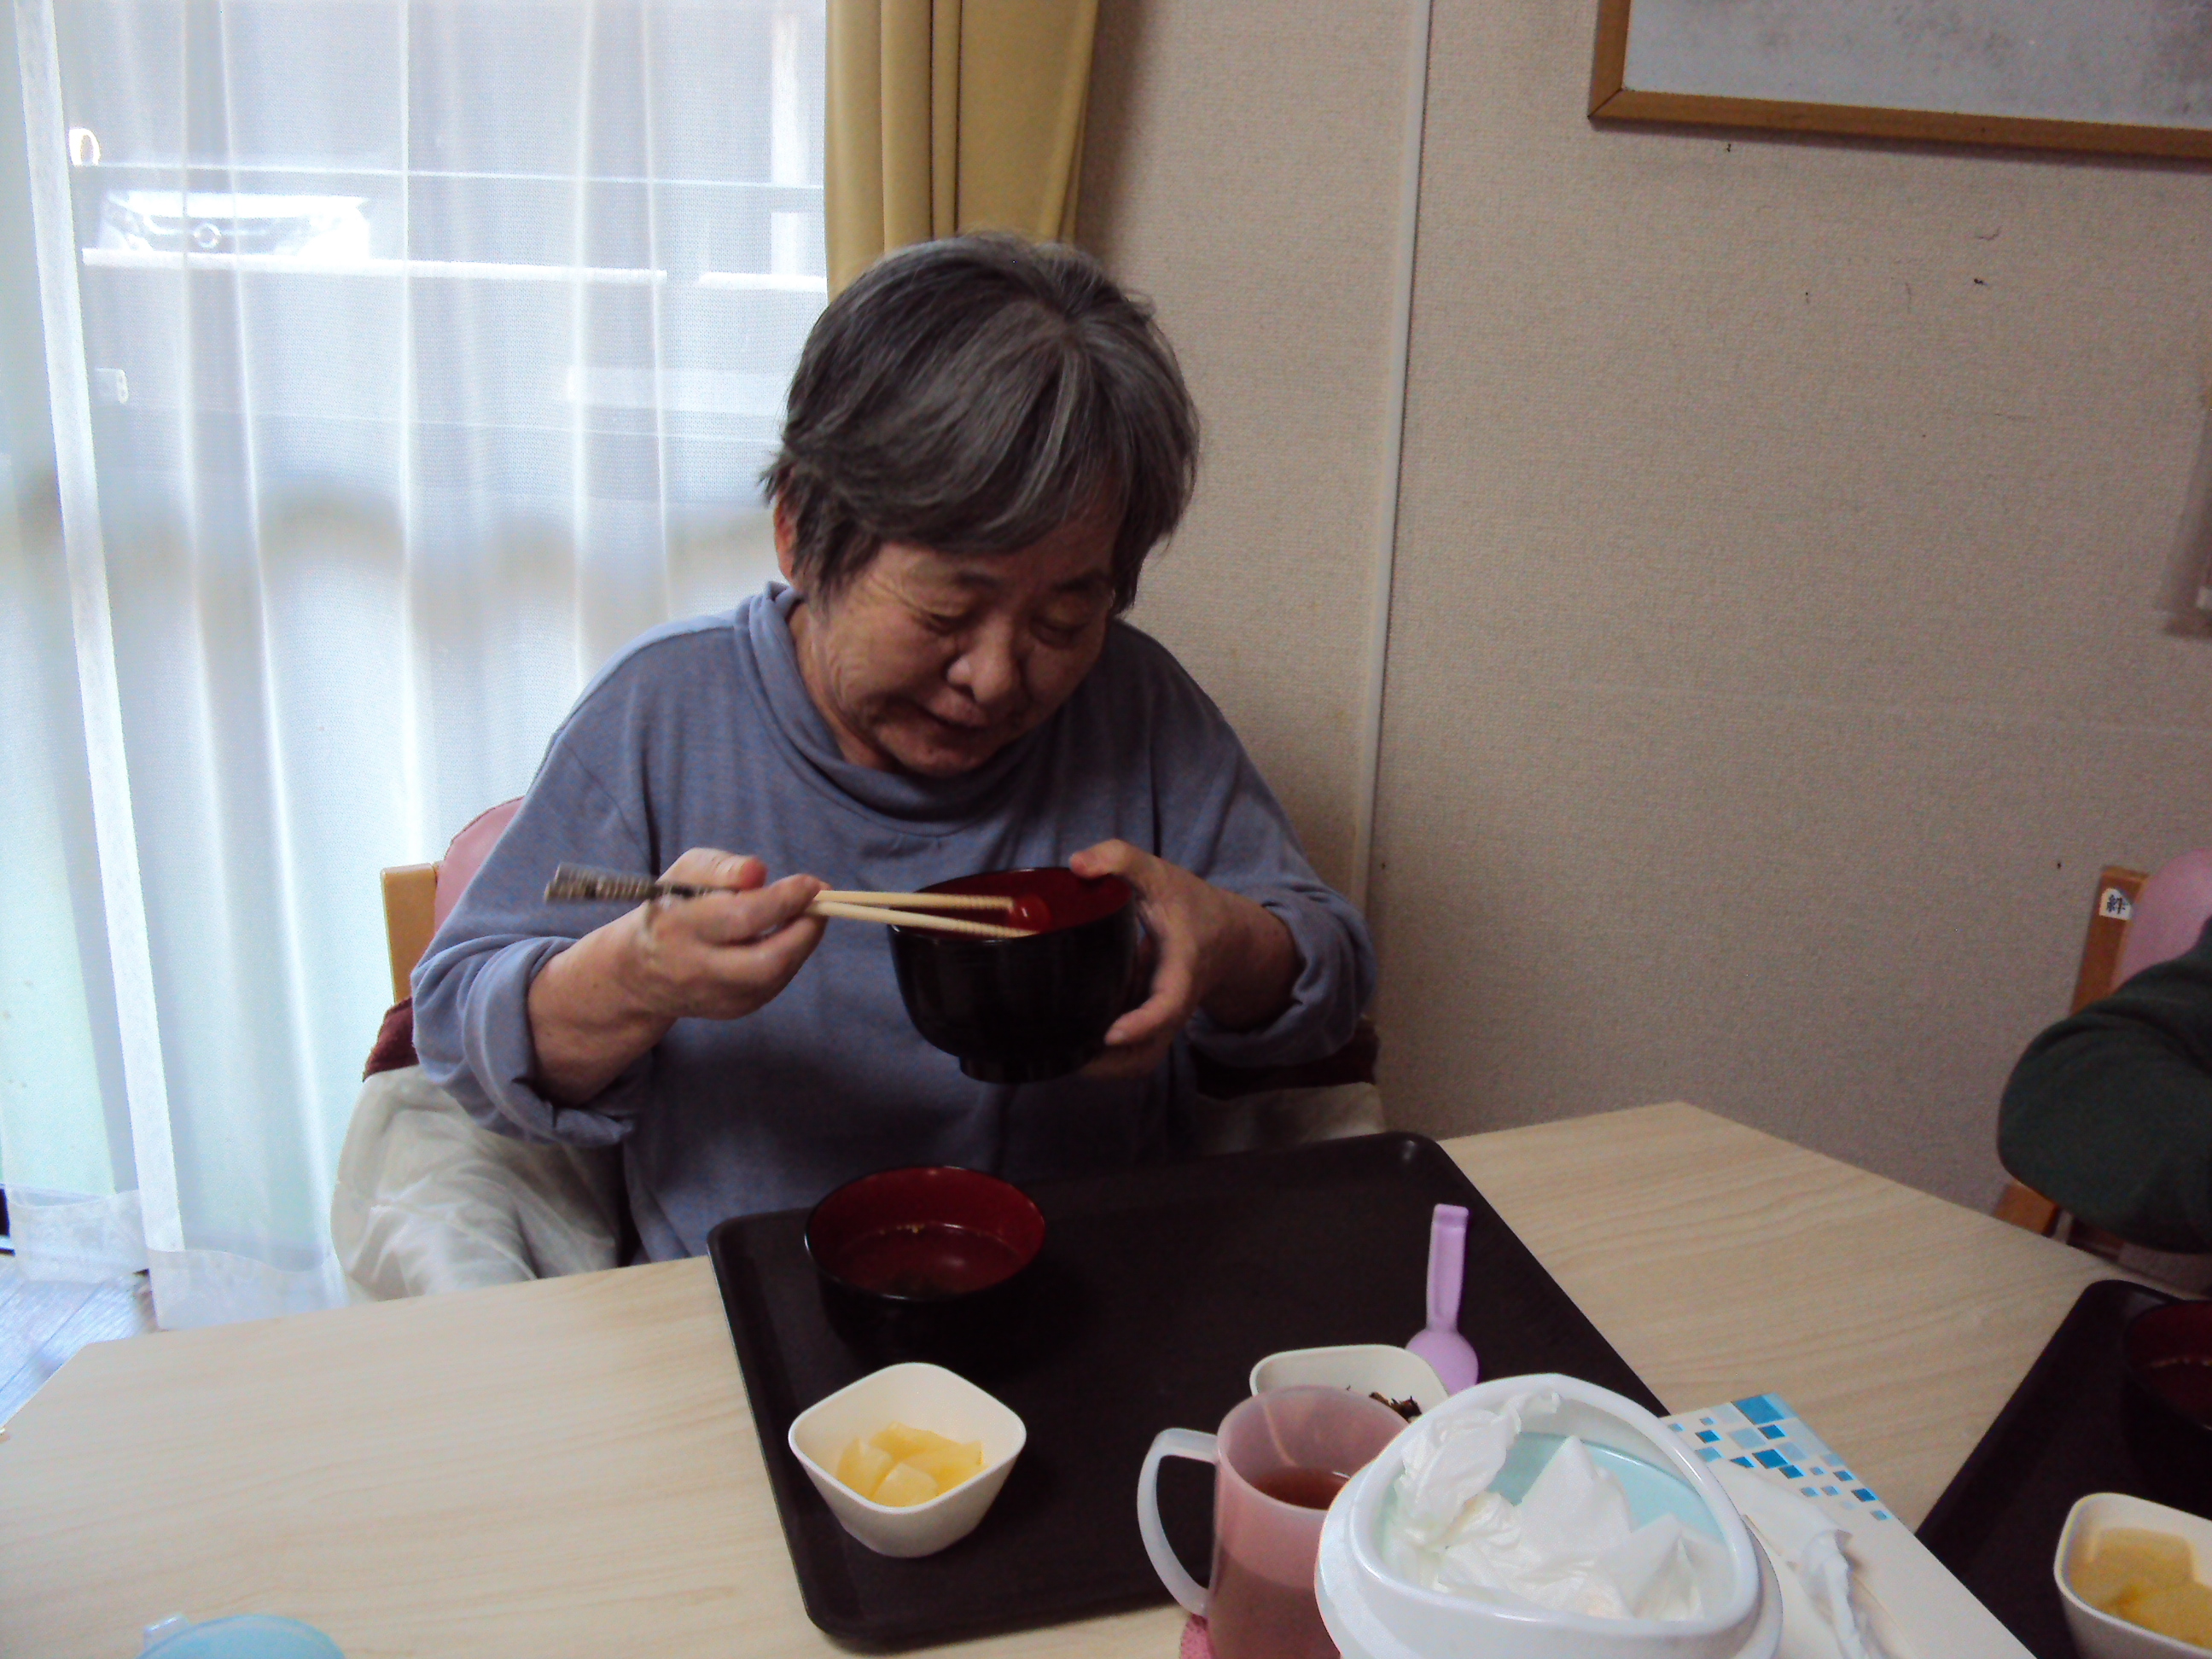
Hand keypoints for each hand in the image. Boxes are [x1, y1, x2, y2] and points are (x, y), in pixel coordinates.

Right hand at [621, 848, 827, 1020]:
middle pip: (766, 962)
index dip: (785, 899)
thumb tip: (758, 871)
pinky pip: (774, 985)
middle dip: (805, 931)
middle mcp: (695, 969)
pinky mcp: (732, 1011)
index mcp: (678, 927)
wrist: (642, 970)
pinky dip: (790, 958)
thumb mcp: (685, 873)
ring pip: (776, 977)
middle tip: (821, 903)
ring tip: (807, 914)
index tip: (811, 883)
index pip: (742, 917)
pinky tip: (789, 936)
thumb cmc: (671, 908)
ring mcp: (715, 997)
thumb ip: (720, 867)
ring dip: (802, 943)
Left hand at [1069, 841, 1299, 1079]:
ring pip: (1139, 1061)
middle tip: (1067, 1058)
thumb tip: (1078, 865)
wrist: (1225, 935)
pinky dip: (1103, 1059)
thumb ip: (1121, 858)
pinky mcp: (1150, 1025)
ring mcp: (1163, 1021)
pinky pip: (1131, 1054)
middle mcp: (1174, 1005)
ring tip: (1059, 1057)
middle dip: (1111, 1066)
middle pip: (1148, 1053)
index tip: (1112, 1034)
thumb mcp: (1160, 873)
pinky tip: (1069, 1045)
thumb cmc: (1190, 905)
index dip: (1143, 1024)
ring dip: (1104, 1068)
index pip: (1169, 1006)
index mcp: (1181, 970)